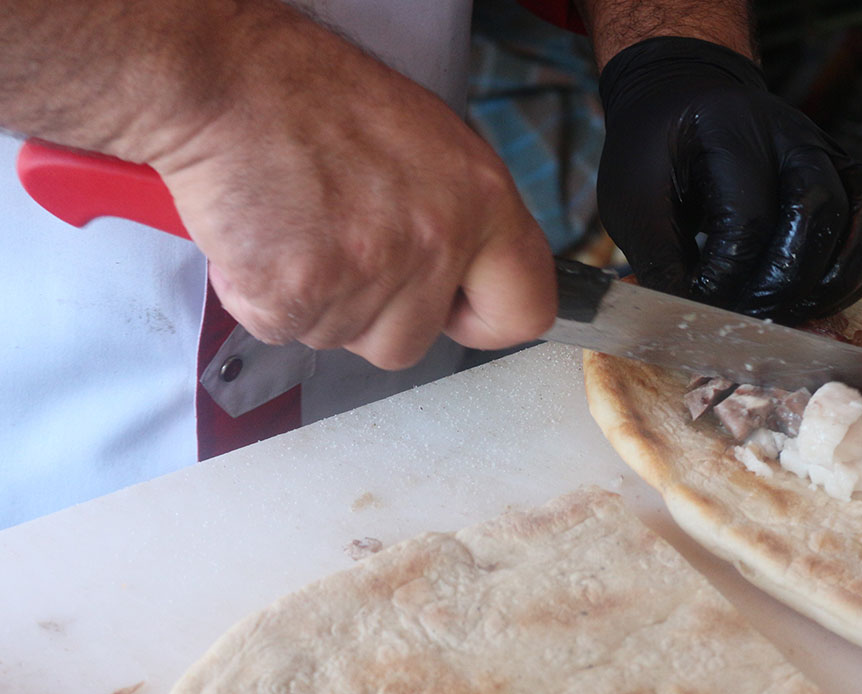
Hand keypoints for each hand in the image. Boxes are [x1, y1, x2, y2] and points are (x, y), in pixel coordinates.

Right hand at [139, 7, 555, 369]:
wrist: (228, 77)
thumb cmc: (314, 96)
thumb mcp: (428, 142)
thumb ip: (458, 216)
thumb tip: (466, 274)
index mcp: (481, 199)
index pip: (526, 307)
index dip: (482, 319)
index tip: (455, 310)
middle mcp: (436, 238)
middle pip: (411, 341)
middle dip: (370, 314)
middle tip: (340, 245)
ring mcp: (370, 268)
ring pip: (344, 338)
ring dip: (314, 300)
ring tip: (299, 225)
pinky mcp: (301, 289)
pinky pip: (284, 328)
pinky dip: (261, 295)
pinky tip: (265, 237)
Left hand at [595, 37, 861, 323]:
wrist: (687, 101)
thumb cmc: (657, 151)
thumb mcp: (632, 196)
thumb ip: (660, 256)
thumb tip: (689, 316)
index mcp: (732, 128)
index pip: (748, 215)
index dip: (728, 275)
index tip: (700, 306)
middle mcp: (794, 134)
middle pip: (817, 211)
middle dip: (784, 282)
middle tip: (749, 317)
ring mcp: (831, 152)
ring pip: (861, 220)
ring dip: (828, 285)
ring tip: (785, 317)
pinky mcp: (849, 176)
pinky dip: (853, 275)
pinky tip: (814, 303)